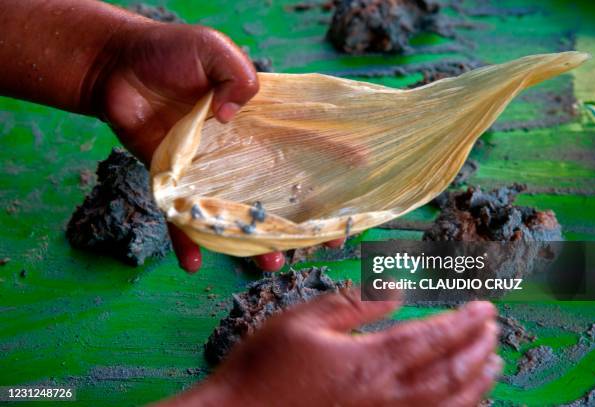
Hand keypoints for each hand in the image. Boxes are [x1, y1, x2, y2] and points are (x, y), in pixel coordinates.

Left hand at [96, 20, 348, 272]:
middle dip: (297, 219)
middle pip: (273, 192)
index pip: (301, 144)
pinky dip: (185, 241)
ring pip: (234, 214)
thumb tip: (234, 116)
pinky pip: (179, 218)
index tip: (356, 183)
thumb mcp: (214, 49)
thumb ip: (237, 76)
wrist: (115, 65)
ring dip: (251, 243)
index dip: (331, 162)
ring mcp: (205, 171)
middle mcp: (236, 153)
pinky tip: (194, 264)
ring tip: (270, 263)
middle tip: (316, 243)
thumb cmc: (168, 52)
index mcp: (255, 123)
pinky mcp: (171, 181)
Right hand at [157, 293, 501, 406]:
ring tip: (493, 364)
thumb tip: (396, 288)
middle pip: (450, 373)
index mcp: (370, 360)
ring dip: (477, 383)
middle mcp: (387, 396)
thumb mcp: (304, 321)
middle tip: (494, 329)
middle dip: (477, 348)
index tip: (485, 307)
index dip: (463, 322)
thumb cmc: (266, 367)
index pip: (431, 337)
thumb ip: (355, 304)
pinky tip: (463, 402)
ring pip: (447, 405)